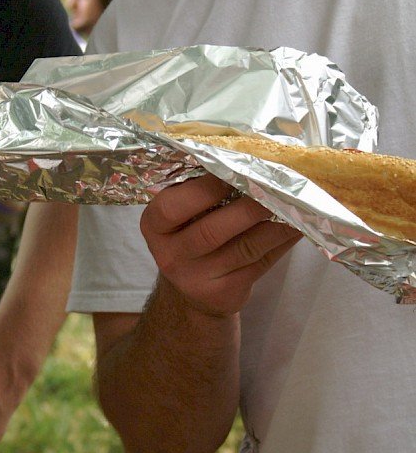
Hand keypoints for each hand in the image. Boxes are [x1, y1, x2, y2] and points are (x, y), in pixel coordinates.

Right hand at [141, 173, 299, 316]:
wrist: (190, 290)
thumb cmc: (190, 235)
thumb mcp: (180, 215)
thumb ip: (199, 191)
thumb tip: (248, 159)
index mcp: (155, 226)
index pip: (172, 207)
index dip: (203, 189)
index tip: (233, 169)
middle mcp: (170, 255)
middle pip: (212, 231)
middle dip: (248, 208)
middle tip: (274, 186)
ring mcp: (197, 279)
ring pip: (244, 248)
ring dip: (275, 224)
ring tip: (296, 204)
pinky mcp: (225, 293)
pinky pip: (260, 264)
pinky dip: (282, 242)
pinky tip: (298, 226)